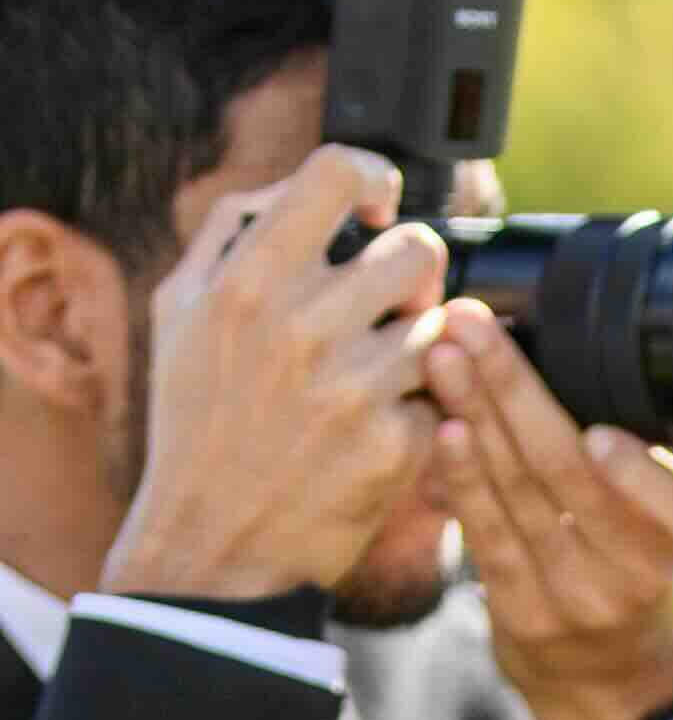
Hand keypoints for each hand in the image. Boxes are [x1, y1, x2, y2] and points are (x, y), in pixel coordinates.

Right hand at [101, 143, 445, 607]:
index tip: (375, 206)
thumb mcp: (180, 309)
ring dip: (425, 345)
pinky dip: (424, 414)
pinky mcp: (393, 450)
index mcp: (249, 278)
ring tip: (385, 370)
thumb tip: (306, 185)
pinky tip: (384, 429)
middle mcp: (304, 325)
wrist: (212, 547)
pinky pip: (444, 402)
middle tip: (393, 303)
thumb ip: (234, 233)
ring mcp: (353, 389)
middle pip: (416, 250)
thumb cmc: (196, 421)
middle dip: (414, 273)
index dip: (372, 177)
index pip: (336, 172)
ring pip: (442, 328)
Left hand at [419, 291, 672, 719]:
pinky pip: (488, 534)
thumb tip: (565, 341)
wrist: (619, 679)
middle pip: (570, 474)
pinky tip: (443, 426)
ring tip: (440, 351)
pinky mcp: (525, 615)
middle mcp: (640, 573)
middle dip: (514, 389)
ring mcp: (579, 600)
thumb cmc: (640, 560)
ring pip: (520, 495)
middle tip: (470, 322)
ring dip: (472, 413)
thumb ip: (646, 450)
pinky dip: (462, 476)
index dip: (640, 476)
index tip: (601, 434)